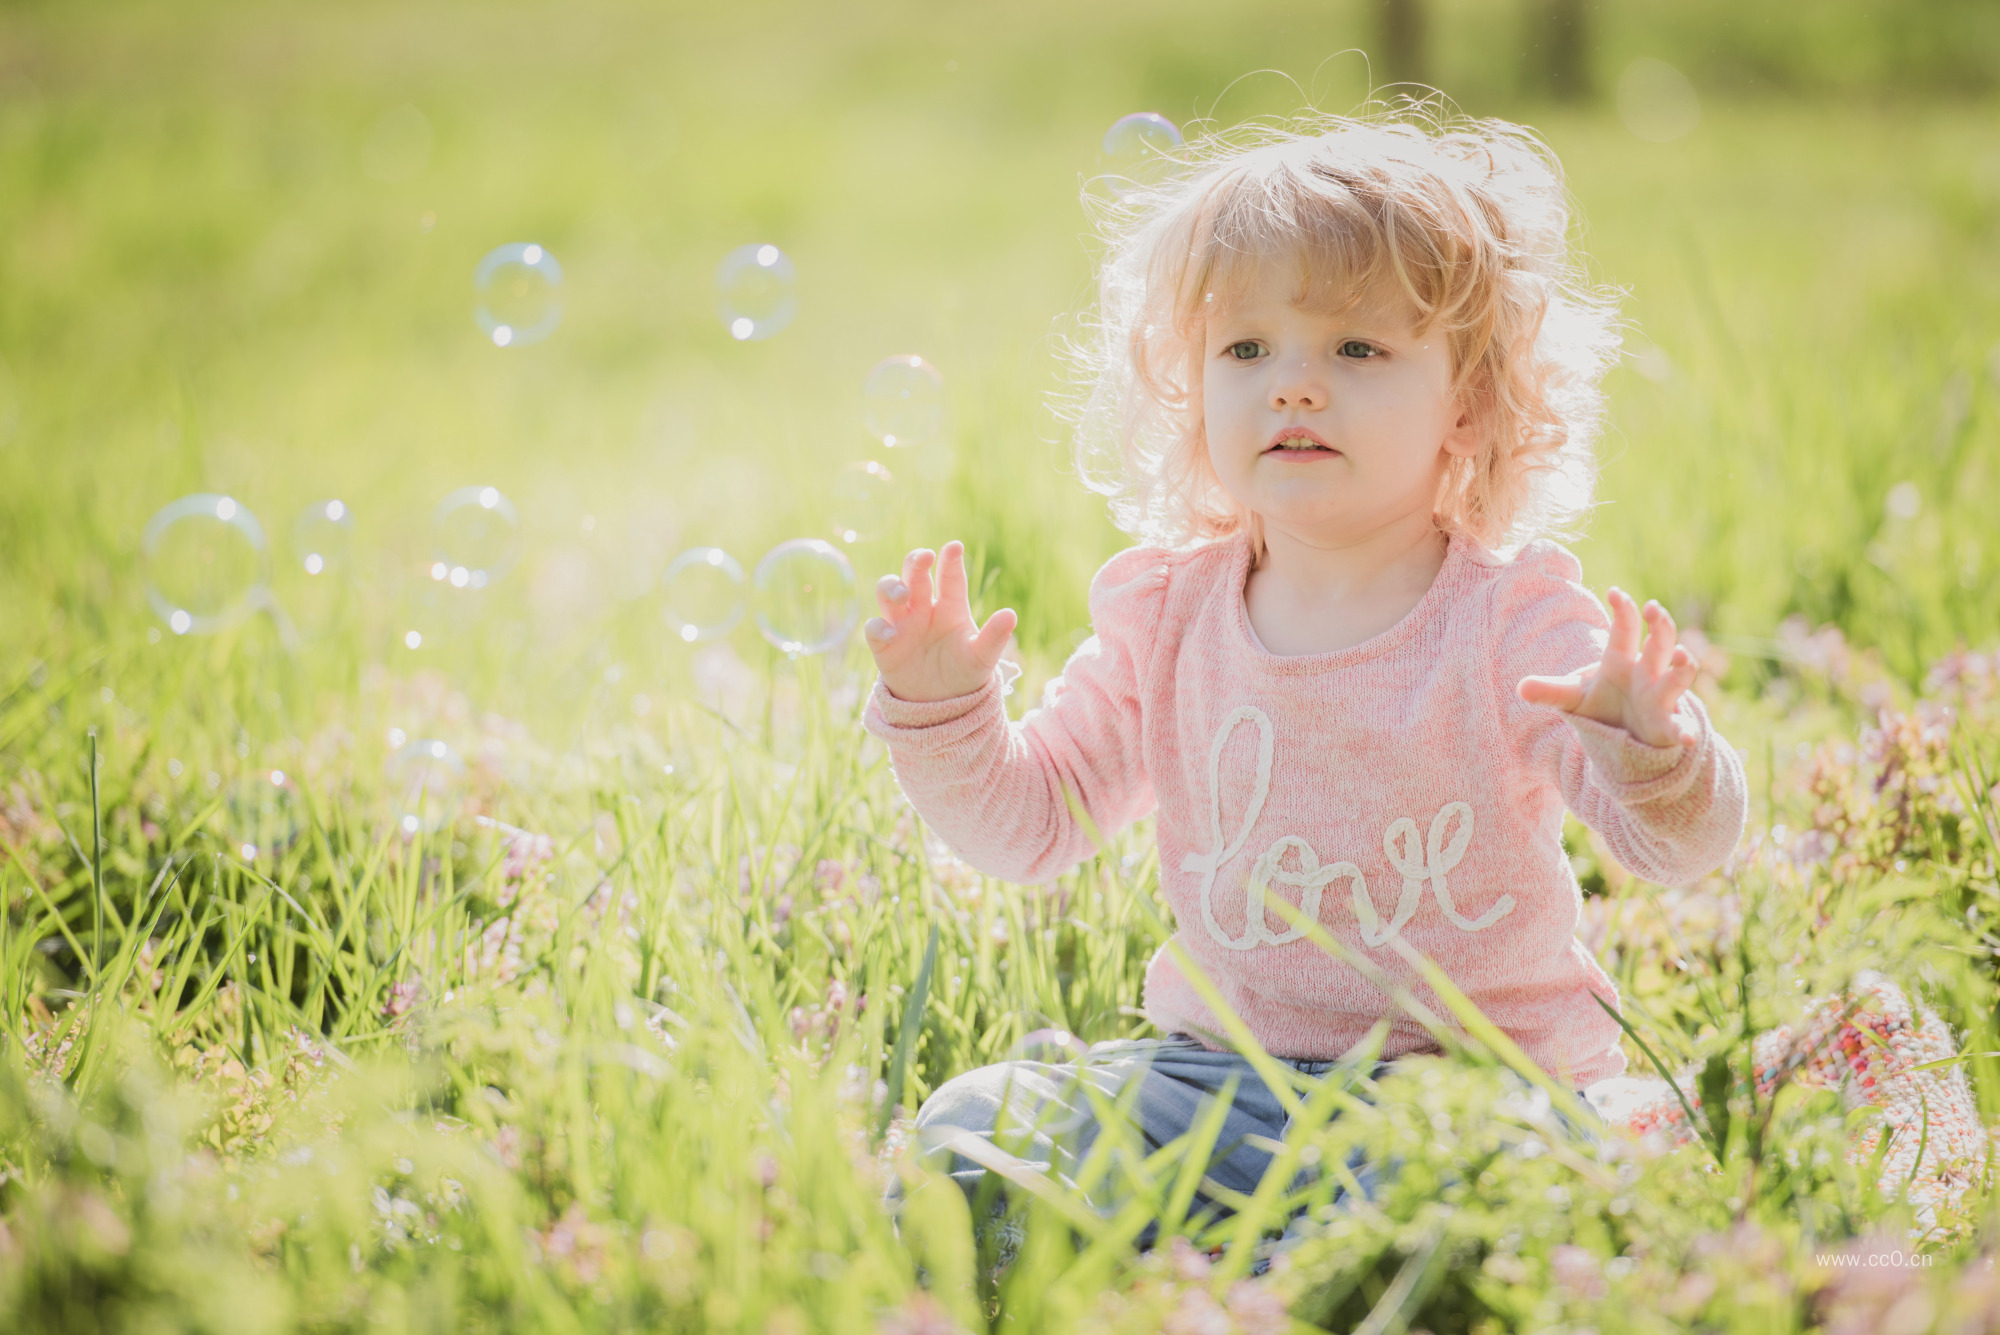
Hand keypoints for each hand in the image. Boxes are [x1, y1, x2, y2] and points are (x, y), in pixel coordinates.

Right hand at [864, 541, 1018, 703]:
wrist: (940, 705)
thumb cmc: (964, 673)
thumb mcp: (982, 658)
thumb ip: (994, 637)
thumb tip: (1011, 615)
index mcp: (951, 607)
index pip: (950, 578)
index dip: (951, 561)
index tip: (955, 546)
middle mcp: (924, 608)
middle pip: (914, 575)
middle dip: (916, 562)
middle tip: (924, 558)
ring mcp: (902, 624)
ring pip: (887, 592)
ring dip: (892, 587)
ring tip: (903, 595)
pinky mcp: (884, 644)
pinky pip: (874, 628)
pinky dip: (878, 627)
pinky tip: (890, 633)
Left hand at [1517, 587, 1698, 747]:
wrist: (1621, 735)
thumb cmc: (1601, 706)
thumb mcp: (1573, 698)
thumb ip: (1551, 690)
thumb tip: (1520, 688)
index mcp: (1621, 660)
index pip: (1624, 629)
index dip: (1623, 610)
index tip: (1615, 592)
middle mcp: (1646, 673)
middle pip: (1659, 644)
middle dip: (1660, 627)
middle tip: (1655, 609)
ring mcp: (1660, 697)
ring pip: (1678, 677)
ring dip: (1682, 666)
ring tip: (1681, 656)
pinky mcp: (1666, 725)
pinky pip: (1679, 727)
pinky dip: (1684, 731)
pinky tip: (1688, 738)